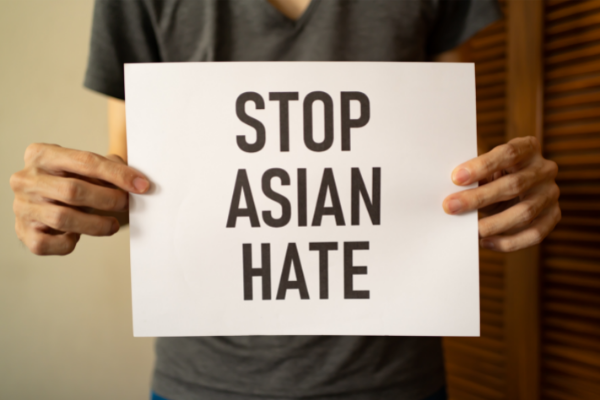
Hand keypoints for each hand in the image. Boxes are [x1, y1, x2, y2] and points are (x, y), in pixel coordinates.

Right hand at [10, 143, 149, 254]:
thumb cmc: (69, 180)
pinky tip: (78, 235)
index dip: (118, 175)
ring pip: (63, 218)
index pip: (86, 161)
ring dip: (96, 225)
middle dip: (108, 199)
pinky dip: (69, 242)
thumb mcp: (86, 167)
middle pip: (73, 190)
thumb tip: (137, 182)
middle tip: (126, 204)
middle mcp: (26, 179)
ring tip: (112, 225)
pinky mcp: (23, 232)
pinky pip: (50, 242)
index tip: (142, 185)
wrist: (41, 201)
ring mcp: (22, 206)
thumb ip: (109, 168)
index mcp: (42, 154)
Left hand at [443, 136, 560, 251]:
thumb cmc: (493, 175)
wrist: (516, 188)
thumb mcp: (486, 169)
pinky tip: (486, 242)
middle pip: (514, 185)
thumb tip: (451, 193)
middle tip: (450, 206)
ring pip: (525, 212)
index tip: (456, 178)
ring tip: (470, 230)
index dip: (482, 166)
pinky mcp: (553, 215)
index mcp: (528, 148)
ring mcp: (551, 193)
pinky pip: (534, 234)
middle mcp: (545, 169)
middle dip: (479, 197)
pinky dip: (509, 242)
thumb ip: (474, 177)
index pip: (508, 154)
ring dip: (493, 224)